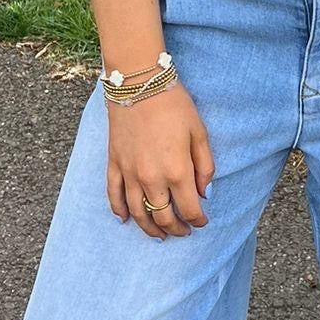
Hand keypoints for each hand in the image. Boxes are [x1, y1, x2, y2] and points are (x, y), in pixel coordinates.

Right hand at [106, 81, 214, 239]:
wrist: (138, 85)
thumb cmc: (174, 105)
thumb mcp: (200, 133)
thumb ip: (205, 166)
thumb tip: (203, 193)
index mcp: (177, 171)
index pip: (189, 209)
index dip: (198, 220)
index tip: (202, 222)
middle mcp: (152, 179)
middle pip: (163, 217)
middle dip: (176, 228)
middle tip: (183, 232)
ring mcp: (129, 174)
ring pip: (138, 213)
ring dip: (149, 228)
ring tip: (159, 234)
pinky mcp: (114, 164)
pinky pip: (114, 195)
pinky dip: (119, 211)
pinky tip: (125, 219)